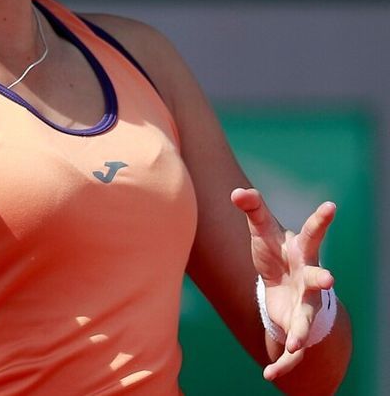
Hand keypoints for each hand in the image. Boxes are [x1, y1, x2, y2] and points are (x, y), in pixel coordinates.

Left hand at [231, 187, 337, 380]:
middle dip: (323, 278)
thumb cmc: (275, 252)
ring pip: (306, 319)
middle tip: (329, 277)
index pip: (312, 233)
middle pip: (318, 278)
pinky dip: (281, 364)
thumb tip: (236, 190)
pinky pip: (291, 348)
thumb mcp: (263, 231)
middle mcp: (309, 278)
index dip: (321, 219)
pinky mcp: (297, 325)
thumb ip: (253, 210)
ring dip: (301, 332)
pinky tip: (269, 375)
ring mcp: (305, 303)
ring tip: (295, 345)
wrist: (286, 286)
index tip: (330, 205)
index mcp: (302, 252)